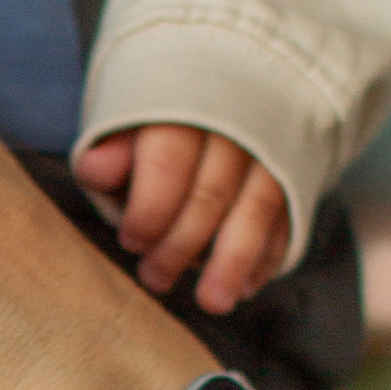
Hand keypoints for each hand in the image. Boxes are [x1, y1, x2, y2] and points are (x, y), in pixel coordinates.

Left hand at [73, 127, 290, 312]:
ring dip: (234, 262)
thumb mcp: (130, 120)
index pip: (168, 164)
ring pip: (256, 210)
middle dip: (180, 246)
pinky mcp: (296, 175)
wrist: (229, 87)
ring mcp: (271, 150)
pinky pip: (286, 219)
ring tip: (213, 303)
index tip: (131, 240)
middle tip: (154, 279)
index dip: (149, 211)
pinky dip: (267, 256)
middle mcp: (233, 126)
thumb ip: (111, 149)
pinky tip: (246, 287)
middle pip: (210, 194)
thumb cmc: (164, 117)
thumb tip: (94, 170)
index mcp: (184, 107)